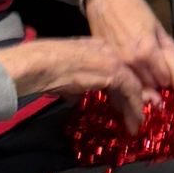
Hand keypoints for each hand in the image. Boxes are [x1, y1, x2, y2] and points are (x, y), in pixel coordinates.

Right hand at [0, 35, 146, 129]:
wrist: (38, 65)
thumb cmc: (42, 69)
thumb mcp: (65, 74)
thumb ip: (76, 82)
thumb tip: (76, 95)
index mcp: (96, 47)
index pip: (117, 70)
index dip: (121, 90)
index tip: (122, 105)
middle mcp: (108, 50)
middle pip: (127, 77)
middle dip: (132, 99)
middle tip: (135, 117)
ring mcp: (112, 59)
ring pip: (132, 85)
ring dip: (135, 107)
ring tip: (135, 125)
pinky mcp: (113, 71)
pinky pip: (131, 91)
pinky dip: (134, 106)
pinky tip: (134, 120)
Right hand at [83, 0, 173, 96]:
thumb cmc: (133, 8)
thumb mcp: (157, 26)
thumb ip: (173, 46)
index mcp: (147, 52)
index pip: (165, 78)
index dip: (171, 78)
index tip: (172, 74)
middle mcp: (132, 63)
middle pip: (152, 86)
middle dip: (160, 83)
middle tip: (162, 75)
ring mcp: (117, 65)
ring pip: (137, 87)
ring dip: (146, 85)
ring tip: (148, 74)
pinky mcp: (106, 64)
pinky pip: (122, 81)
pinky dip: (130, 82)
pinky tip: (133, 77)